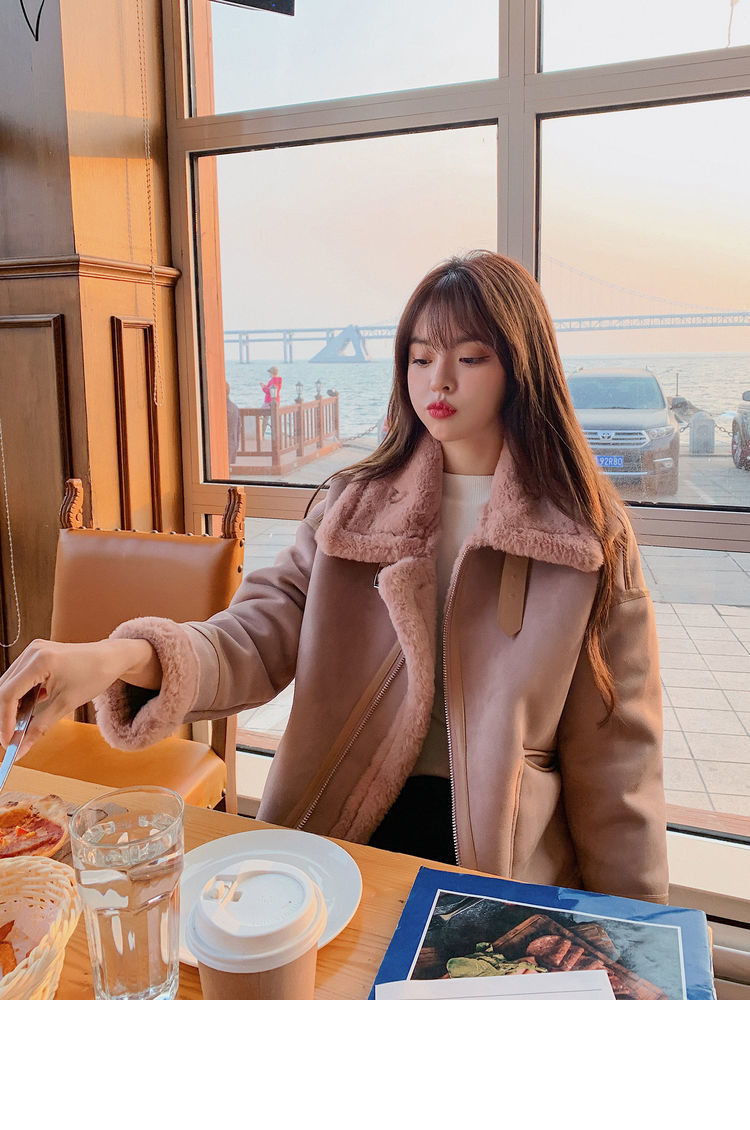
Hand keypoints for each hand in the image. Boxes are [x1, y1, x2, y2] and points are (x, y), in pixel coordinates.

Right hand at [0, 637, 158, 749]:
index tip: (7, 742)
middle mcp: (32, 652)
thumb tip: (20, 749)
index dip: (4, 721)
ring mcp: (33, 651)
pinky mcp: (36, 655)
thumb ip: (39, 727)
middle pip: (4, 689)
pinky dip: (21, 697)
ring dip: (12, 707)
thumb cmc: (94, 676)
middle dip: (6, 715)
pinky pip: (20, 679)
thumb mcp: (66, 705)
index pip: (8, 694)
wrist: (110, 658)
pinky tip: (28, 711)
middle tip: (11, 739)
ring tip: (21, 726)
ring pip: (10, 685)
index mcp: (40, 661)